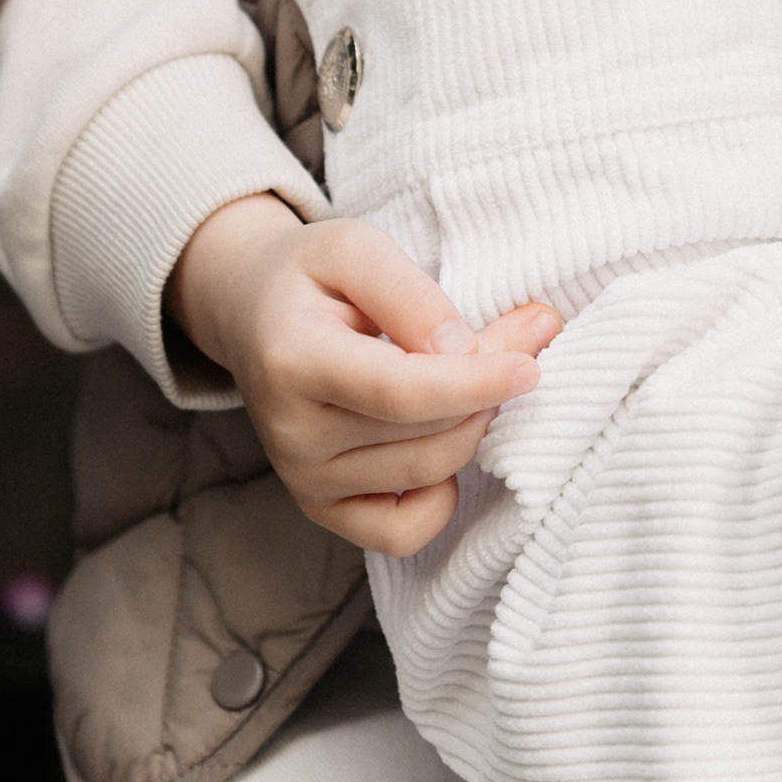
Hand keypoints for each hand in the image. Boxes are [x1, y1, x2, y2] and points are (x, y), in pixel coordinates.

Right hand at [168, 194, 560, 556]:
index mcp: (293, 361)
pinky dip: (443, 496)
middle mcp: (293, 435)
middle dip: (490, 386)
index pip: (401, 392)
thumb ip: (409, 293)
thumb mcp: (355, 248)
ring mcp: (305, 480)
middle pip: (426, 434)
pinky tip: (446, 440)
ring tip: (488, 372)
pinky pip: (403, 533)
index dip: (475, 383)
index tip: (530, 365)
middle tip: (527, 333)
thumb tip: (464, 352)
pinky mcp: (321, 509)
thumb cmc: (309, 276)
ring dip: (478, 424)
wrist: (251, 314)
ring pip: (429, 473)